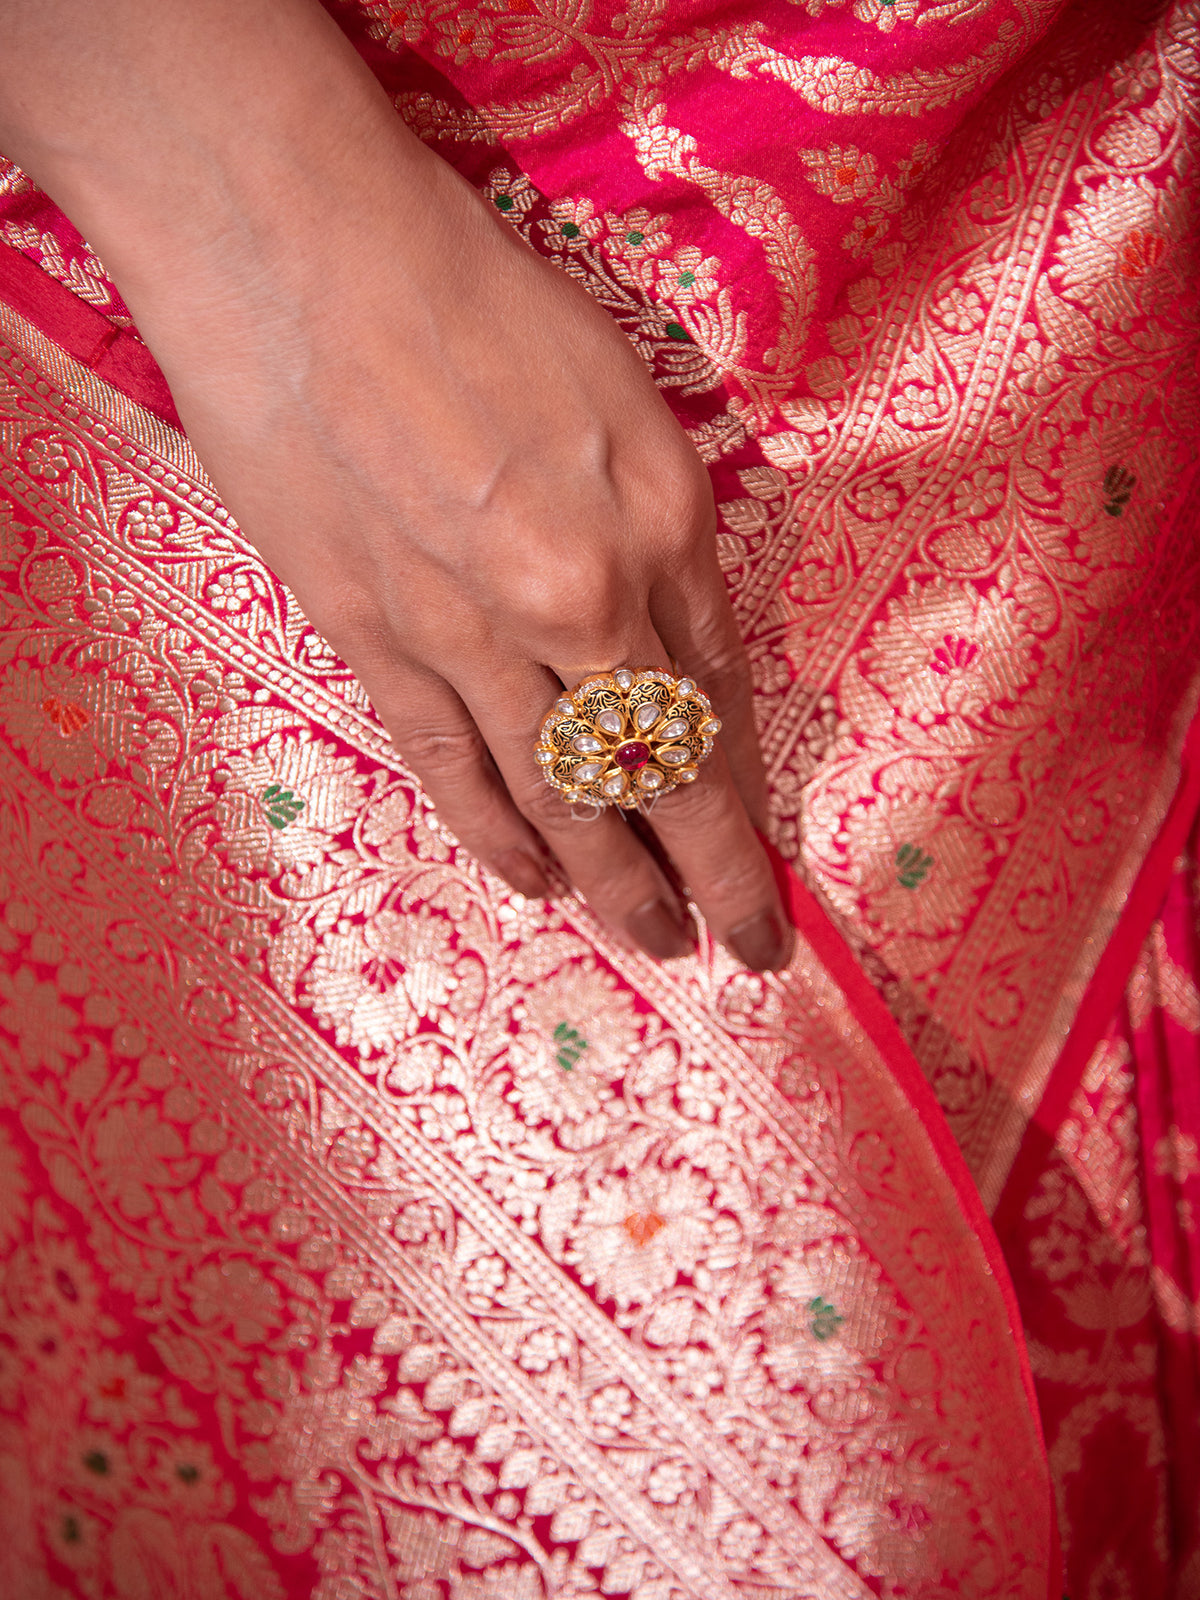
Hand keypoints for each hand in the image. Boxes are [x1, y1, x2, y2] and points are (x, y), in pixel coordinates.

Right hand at [0, 0, 792, 969]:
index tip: (766, 853)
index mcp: (665, 524)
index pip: (724, 694)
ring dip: (618, 882)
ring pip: (564, 794)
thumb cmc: (475, 296)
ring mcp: (476, 635)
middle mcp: (586, 600)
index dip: (749, 790)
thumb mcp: (623, 397)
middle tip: (749, 950)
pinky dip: (500, 836)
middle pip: (665, 772)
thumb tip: (676, 645)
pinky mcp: (378, 646)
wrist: (305, 262)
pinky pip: (456, 769)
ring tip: (658, 943)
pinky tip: (537, 886)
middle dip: (716, 876)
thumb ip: (665, 532)